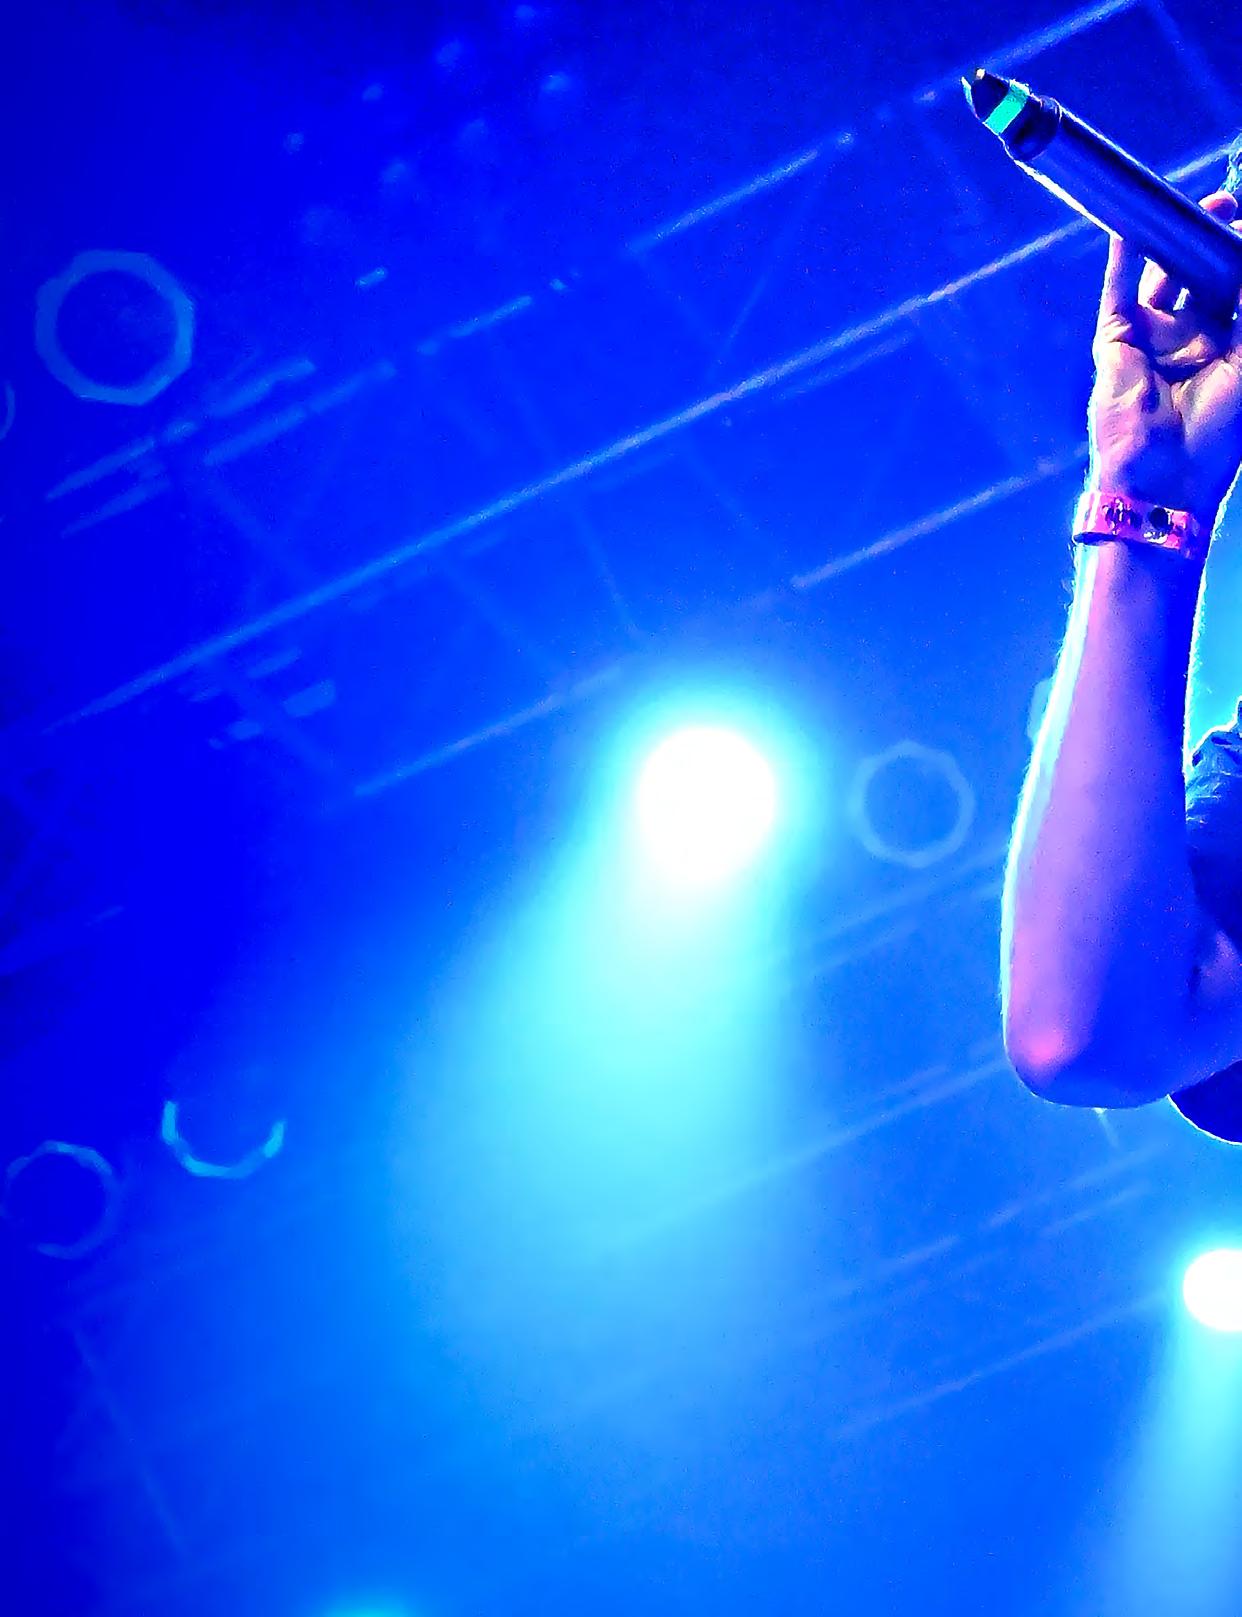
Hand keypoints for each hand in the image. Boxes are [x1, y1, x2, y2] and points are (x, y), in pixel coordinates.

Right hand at [1089, 189, 1241, 518]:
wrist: (1165, 477)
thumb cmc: (1219, 430)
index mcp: (1229, 349)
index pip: (1236, 290)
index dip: (1238, 258)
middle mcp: (1191, 341)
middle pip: (1203, 278)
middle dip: (1212, 242)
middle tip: (1227, 207)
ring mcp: (1152, 340)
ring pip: (1163, 279)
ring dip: (1175, 244)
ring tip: (1194, 209)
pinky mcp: (1117, 341)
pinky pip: (1120, 292)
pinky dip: (1125, 259)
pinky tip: (1135, 227)